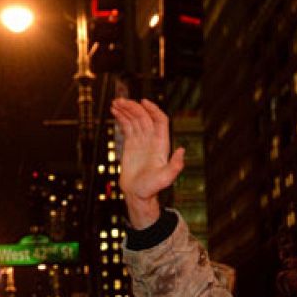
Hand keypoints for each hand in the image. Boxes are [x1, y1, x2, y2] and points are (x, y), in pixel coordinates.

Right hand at [111, 98, 185, 228]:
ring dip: (126, 110)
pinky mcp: (131, 144)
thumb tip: (182, 150)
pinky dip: (121, 118)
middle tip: (121, 101)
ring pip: (135, 120)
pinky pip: (127, 126)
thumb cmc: (151, 189)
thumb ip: (175, 166)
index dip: (153, 110)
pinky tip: (114, 111)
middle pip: (145, 117)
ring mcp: (141, 141)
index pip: (160, 121)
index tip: (143, 101)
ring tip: (115, 103)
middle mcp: (152, 140)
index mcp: (161, 145)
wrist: (137, 195)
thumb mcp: (165, 179)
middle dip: (134, 107)